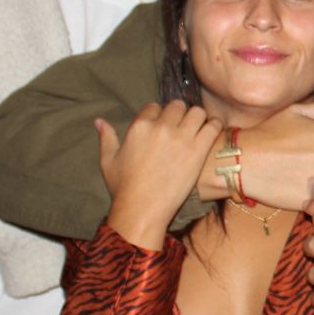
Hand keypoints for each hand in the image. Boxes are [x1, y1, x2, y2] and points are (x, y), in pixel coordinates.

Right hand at [100, 101, 220, 248]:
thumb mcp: (108, 161)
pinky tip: (211, 133)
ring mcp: (181, 137)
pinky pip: (213, 126)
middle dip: (179, 114)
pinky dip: (214, 127)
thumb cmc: (123, 188)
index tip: (162, 126)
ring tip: (197, 130)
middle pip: (177, 106)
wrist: (142, 209)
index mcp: (139, 126)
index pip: (154, 107)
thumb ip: (106, 138)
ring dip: (198, 119)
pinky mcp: (198, 150)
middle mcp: (161, 127)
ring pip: (197, 112)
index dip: (159, 115)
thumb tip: (99, 121)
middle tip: (182, 127)